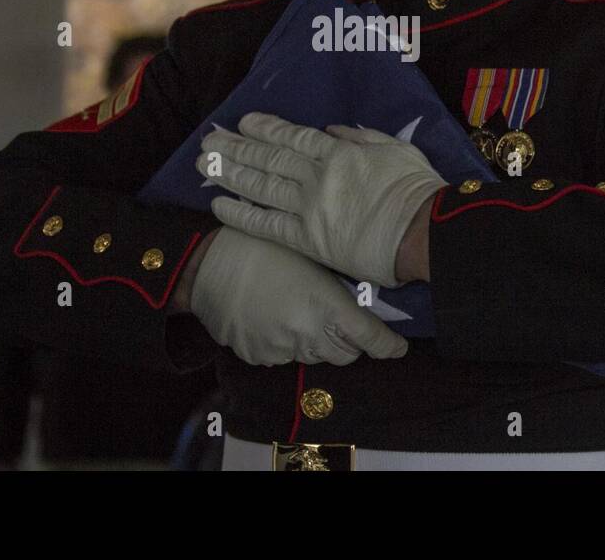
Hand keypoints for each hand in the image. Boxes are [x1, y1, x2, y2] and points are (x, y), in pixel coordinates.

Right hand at [188, 225, 407, 366]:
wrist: (207, 263)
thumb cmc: (263, 247)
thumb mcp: (310, 257)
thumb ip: (337, 287)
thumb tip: (359, 305)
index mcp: (326, 306)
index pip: (370, 339)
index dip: (388, 346)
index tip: (397, 347)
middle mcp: (307, 334)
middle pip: (345, 354)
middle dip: (349, 341)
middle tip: (340, 318)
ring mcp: (281, 349)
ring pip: (314, 356)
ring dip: (315, 340)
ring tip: (297, 309)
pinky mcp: (258, 356)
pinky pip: (283, 356)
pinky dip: (286, 343)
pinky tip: (272, 316)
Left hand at [197, 112, 445, 286]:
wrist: (424, 231)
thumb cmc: (417, 189)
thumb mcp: (395, 148)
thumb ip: (360, 137)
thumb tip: (331, 130)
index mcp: (338, 152)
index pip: (292, 137)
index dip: (264, 128)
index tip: (243, 122)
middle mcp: (316, 176)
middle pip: (268, 158)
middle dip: (236, 148)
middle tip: (209, 142)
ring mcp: (308, 207)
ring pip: (261, 186)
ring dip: (230, 174)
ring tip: (205, 166)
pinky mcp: (307, 239)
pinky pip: (266, 224)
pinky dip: (241, 213)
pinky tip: (219, 204)